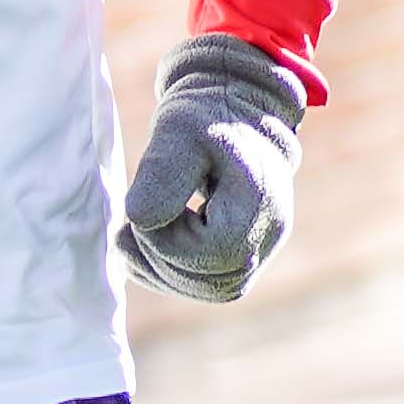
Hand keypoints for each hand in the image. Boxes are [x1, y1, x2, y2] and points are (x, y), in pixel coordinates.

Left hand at [115, 36, 301, 301]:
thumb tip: (139, 219)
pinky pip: (202, 286)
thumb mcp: (176, 130)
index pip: (213, 252)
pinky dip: (164, 273)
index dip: (166, 239)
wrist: (229, 113)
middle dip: (158, 256)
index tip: (146, 204)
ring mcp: (260, 248)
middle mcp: (270, 232)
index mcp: (261, 200)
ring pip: (207, 289)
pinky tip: (144, 242)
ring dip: (157, 269)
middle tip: (135, 217)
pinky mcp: (240, 256)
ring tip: (133, 231)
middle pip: (211, 280)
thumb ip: (160, 171)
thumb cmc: (203, 117)